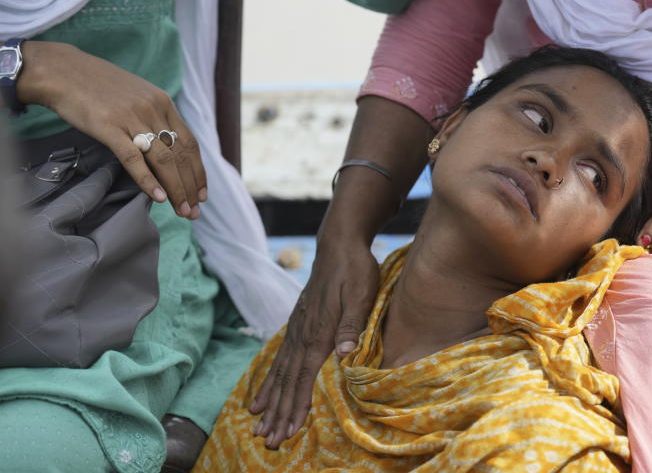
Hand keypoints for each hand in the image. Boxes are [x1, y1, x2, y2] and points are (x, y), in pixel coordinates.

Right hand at [19, 41, 204, 217]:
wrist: (62, 70)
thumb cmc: (97, 86)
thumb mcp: (136, 96)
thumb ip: (154, 116)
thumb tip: (165, 145)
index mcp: (163, 103)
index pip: (190, 143)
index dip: (198, 171)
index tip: (202, 192)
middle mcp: (154, 110)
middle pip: (180, 155)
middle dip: (190, 186)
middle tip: (194, 211)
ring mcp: (132, 119)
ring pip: (163, 160)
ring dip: (176, 188)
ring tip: (182, 210)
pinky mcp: (109, 127)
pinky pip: (133, 158)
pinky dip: (148, 180)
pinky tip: (158, 197)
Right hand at [249, 236, 379, 448]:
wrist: (339, 243)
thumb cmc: (356, 269)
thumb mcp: (361, 294)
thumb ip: (352, 325)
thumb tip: (346, 355)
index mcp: (318, 332)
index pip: (304, 377)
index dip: (296, 406)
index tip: (288, 431)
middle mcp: (302, 333)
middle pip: (287, 380)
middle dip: (278, 412)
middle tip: (267, 440)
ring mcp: (297, 327)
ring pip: (280, 370)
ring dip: (270, 399)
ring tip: (257, 422)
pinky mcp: (298, 322)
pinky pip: (280, 356)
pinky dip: (270, 377)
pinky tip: (264, 390)